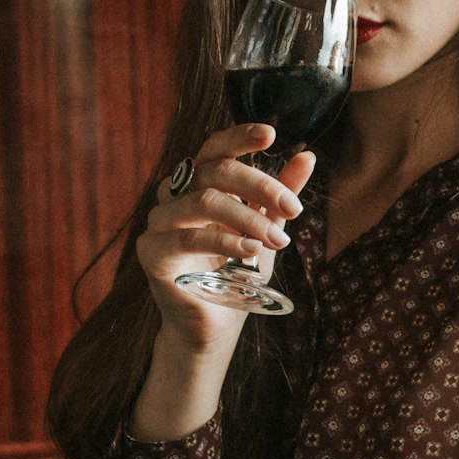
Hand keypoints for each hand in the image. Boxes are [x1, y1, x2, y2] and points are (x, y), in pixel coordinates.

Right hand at [137, 123, 314, 350]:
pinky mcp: (151, 252)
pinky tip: (251, 251)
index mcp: (199, 182)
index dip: (240, 136)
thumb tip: (307, 157)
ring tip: (277, 240)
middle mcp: (174, 194)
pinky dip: (225, 242)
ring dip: (248, 218)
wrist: (215, 324)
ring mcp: (159, 222)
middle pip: (214, 170)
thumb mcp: (266, 228)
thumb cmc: (238, 272)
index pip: (215, 148)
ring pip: (204, 200)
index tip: (271, 135)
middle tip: (294, 209)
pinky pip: (189, 237)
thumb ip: (281, 195)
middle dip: (260, 186)